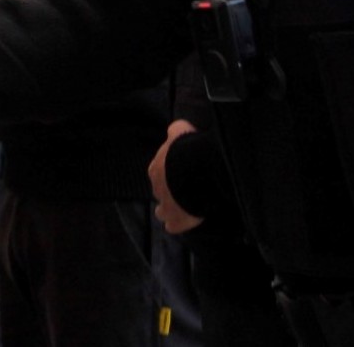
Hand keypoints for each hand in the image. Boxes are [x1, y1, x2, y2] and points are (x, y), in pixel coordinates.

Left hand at [149, 119, 204, 233]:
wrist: (197, 173)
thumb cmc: (188, 152)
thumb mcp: (181, 133)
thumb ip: (177, 130)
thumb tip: (177, 127)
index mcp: (156, 168)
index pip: (159, 172)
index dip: (171, 173)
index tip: (183, 172)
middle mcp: (157, 188)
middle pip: (161, 191)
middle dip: (172, 191)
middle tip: (189, 188)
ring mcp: (165, 207)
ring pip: (162, 211)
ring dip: (171, 209)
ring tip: (186, 207)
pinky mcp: (176, 222)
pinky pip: (173, 226)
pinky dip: (179, 224)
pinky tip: (188, 220)